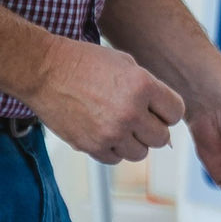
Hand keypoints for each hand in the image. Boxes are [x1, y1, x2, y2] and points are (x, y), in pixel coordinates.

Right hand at [28, 36, 183, 163]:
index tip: (156, 108)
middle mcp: (130, 112)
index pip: (176, 113)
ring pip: (140, 153)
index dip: (167, 110)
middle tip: (138, 118)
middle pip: (162, 138)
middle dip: (152, 128)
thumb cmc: (84, 62)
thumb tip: (165, 117)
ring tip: (118, 125)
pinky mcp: (91, 146)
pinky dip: (113, 149)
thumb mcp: (125, 64)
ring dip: (133, 141)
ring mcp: (110, 132)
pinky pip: (115, 159)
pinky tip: (103, 131)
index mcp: (142, 86)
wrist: (44, 70)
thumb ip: (149, 89)